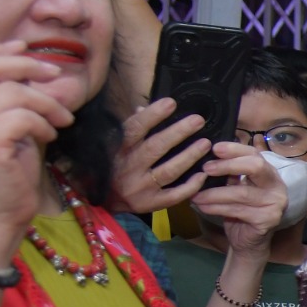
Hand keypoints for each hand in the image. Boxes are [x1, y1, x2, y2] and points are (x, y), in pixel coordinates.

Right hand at [0, 43, 72, 260]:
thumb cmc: (3, 173)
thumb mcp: (2, 127)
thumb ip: (9, 99)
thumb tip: (36, 67)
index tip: (23, 49)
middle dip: (24, 65)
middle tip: (53, 74)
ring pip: (12, 92)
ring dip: (45, 103)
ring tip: (58, 120)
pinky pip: (22, 117)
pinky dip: (43, 123)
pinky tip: (49, 136)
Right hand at [112, 98, 210, 213]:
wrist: (101, 201)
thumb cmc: (111, 167)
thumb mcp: (114, 146)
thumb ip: (131, 129)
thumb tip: (143, 108)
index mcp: (117, 150)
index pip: (135, 129)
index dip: (153, 115)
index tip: (171, 103)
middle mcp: (128, 168)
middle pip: (155, 147)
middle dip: (178, 132)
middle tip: (198, 120)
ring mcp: (139, 187)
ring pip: (169, 171)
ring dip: (189, 156)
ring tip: (205, 144)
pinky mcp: (150, 203)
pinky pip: (174, 195)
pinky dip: (190, 186)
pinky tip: (203, 174)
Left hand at [187, 142, 286, 256]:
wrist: (248, 242)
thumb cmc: (240, 211)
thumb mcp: (235, 188)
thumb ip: (229, 174)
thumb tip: (207, 156)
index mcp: (269, 173)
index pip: (255, 154)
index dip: (235, 149)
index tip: (214, 148)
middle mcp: (277, 185)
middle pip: (255, 167)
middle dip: (228, 165)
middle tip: (206, 168)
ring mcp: (275, 203)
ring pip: (241, 192)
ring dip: (214, 193)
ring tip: (195, 194)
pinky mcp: (268, 219)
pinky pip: (237, 210)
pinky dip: (216, 208)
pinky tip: (202, 206)